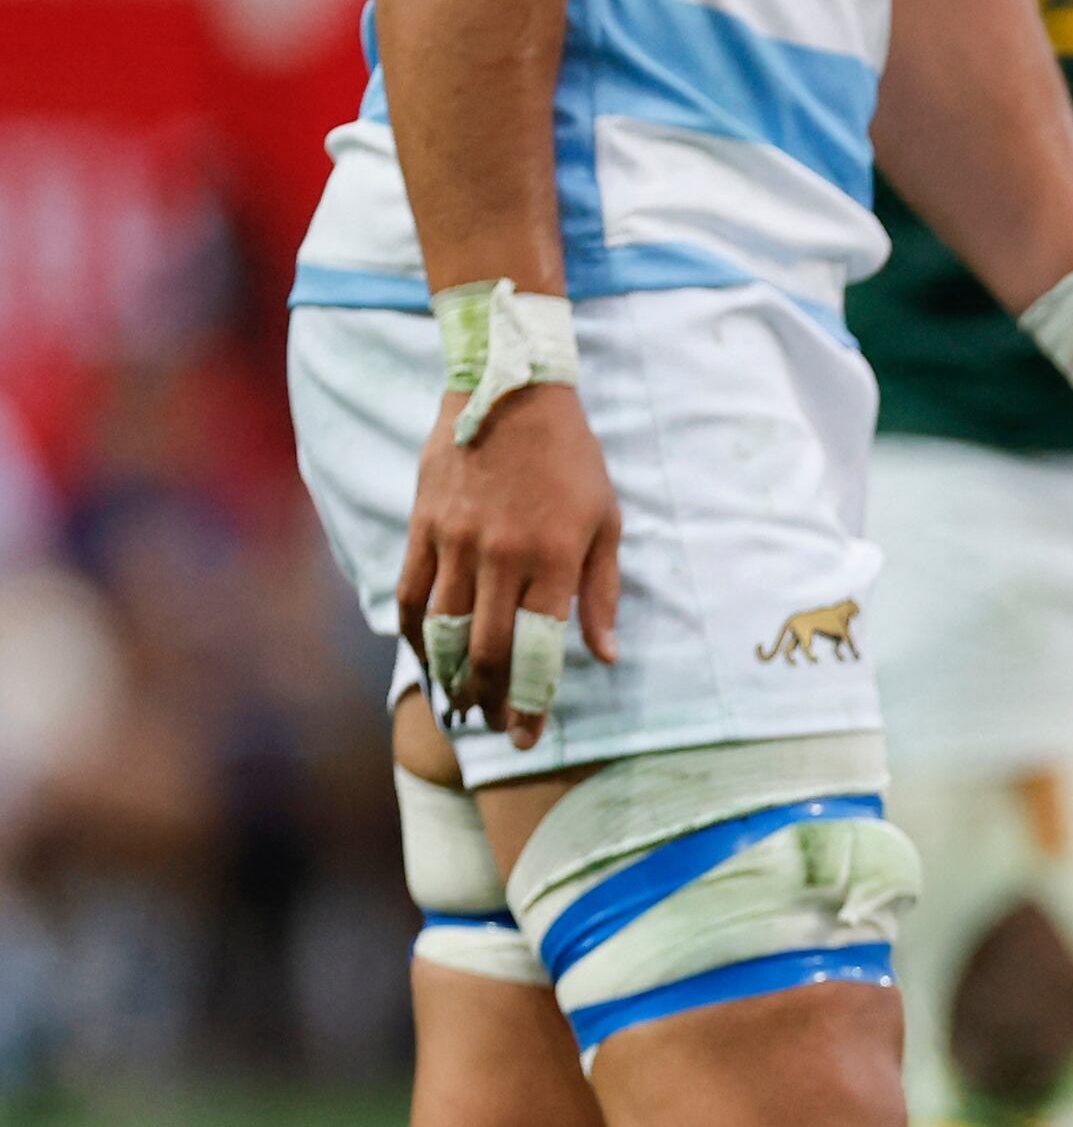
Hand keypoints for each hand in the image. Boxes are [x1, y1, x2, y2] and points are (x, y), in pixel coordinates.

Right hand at [398, 385, 620, 750]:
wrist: (511, 392)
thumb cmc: (572, 459)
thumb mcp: (607, 521)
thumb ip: (601, 593)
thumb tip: (604, 655)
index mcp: (555, 559)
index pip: (538, 648)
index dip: (531, 700)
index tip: (527, 734)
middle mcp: (502, 557)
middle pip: (487, 649)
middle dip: (490, 699)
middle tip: (492, 728)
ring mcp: (456, 542)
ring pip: (444, 630)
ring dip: (450, 675)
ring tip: (460, 704)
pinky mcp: (424, 526)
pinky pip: (412, 593)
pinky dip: (415, 633)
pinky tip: (424, 657)